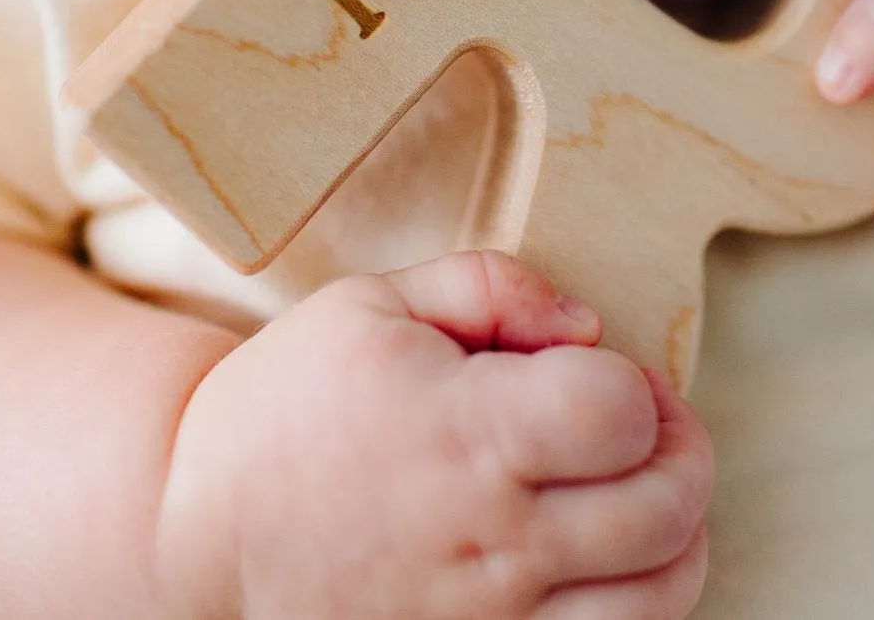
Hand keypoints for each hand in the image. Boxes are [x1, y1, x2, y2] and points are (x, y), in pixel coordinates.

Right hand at [156, 250, 712, 619]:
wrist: (193, 536)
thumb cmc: (288, 407)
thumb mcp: (370, 305)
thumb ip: (493, 286)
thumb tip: (589, 326)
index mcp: (467, 432)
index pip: (623, 414)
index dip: (638, 387)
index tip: (602, 380)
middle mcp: (490, 539)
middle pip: (665, 509)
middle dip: (681, 456)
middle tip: (646, 433)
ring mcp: (488, 619)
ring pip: (658, 599)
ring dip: (676, 542)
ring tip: (639, 503)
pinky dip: (630, 607)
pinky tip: (602, 568)